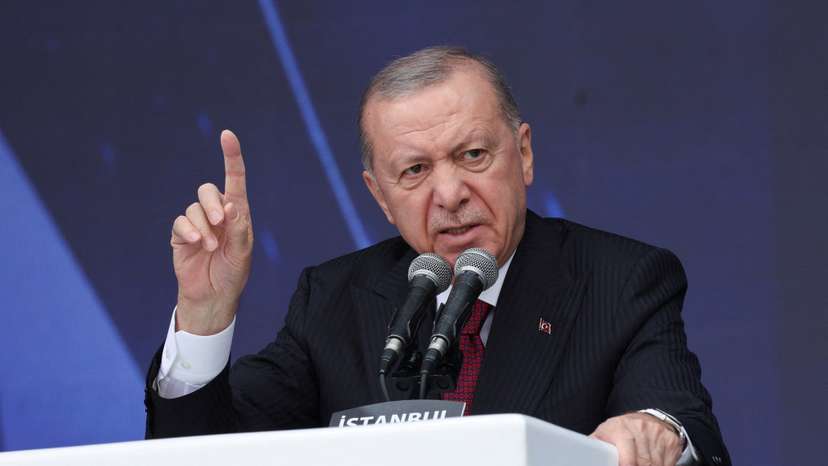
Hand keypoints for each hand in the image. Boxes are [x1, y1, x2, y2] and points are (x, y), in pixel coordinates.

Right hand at [170, 130, 253, 334]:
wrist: (213, 297)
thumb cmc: (232, 274)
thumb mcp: (242, 253)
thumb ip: (238, 229)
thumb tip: (230, 205)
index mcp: (237, 214)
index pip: (235, 180)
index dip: (231, 157)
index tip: (227, 135)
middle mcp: (216, 214)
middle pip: (208, 190)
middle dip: (212, 203)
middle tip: (220, 222)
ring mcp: (197, 223)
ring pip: (194, 207)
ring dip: (202, 225)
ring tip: (209, 246)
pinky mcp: (180, 235)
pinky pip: (180, 221)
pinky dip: (188, 230)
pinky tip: (195, 244)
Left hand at [590, 412, 682, 465]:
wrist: (644, 419)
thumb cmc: (619, 431)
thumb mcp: (604, 434)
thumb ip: (595, 446)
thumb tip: (584, 456)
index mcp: (620, 428)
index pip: (628, 456)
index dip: (627, 464)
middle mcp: (641, 428)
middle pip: (643, 463)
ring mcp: (658, 433)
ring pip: (656, 464)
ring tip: (639, 464)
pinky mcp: (671, 440)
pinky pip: (668, 462)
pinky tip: (652, 462)